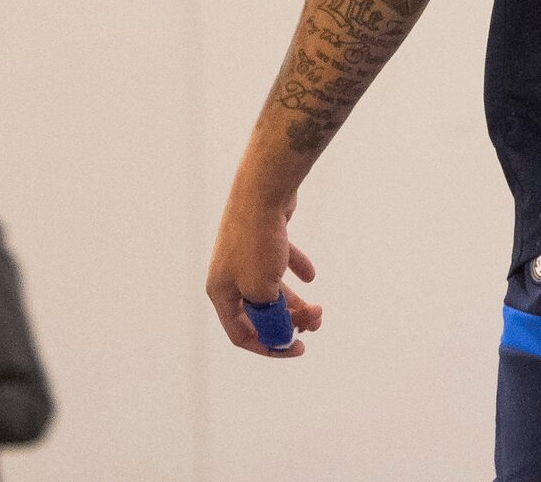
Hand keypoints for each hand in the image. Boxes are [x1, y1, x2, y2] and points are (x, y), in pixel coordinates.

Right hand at [205, 185, 325, 357]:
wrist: (263, 191)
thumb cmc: (259, 243)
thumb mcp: (263, 290)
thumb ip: (269, 316)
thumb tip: (280, 337)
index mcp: (221, 293)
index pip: (241, 333)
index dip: (268, 345)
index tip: (296, 349)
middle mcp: (229, 275)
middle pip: (259, 311)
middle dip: (288, 320)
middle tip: (317, 321)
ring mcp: (244, 255)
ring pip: (270, 288)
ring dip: (295, 301)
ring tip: (319, 308)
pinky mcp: (261, 238)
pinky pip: (278, 262)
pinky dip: (294, 269)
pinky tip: (311, 274)